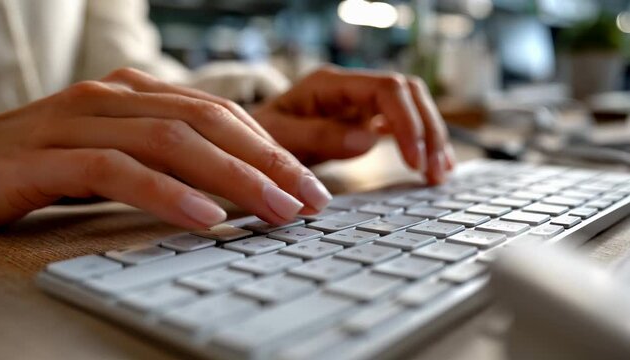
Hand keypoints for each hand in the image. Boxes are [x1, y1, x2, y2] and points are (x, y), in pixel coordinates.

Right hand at [0, 68, 331, 228]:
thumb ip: (168, 161)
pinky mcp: (44, 157)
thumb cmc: (45, 166)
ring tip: (276, 211)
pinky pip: (117, 171)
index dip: (271, 149)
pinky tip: (205, 218)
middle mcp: (111, 96)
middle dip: (267, 163)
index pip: (220, 115)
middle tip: (309, 199)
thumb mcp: (118, 155)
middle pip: (208, 123)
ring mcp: (76, 121)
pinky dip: (166, 194)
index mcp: (134, 92)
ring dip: (233, 179)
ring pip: (173, 141)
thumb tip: (235, 192)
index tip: (309, 185)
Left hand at [253, 66, 454, 183]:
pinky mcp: (363, 119)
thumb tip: (367, 139)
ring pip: (412, 106)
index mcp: (329, 84)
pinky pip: (402, 124)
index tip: (414, 161)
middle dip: (428, 130)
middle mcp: (349, 88)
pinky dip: (420, 144)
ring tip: (440, 174)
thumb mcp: (277, 139)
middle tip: (434, 172)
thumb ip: (318, 137)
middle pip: (409, 93)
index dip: (407, 123)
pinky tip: (430, 167)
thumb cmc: (256, 137)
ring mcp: (358, 102)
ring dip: (431, 137)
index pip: (387, 89)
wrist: (244, 139)